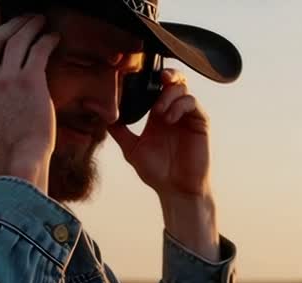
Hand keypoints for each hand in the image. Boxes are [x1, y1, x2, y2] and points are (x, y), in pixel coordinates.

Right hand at [0, 1, 60, 189]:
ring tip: (37, 19)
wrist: (20, 156)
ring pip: (16, 38)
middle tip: (0, 8)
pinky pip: (38, 49)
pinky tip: (52, 37)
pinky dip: (46, 39)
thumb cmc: (0, 145)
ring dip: (28, 24)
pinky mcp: (30, 79)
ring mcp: (6, 78)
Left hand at [108, 69, 211, 198]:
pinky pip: (192, 103)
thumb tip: (101, 116)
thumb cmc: (157, 172)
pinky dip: (179, 106)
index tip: (132, 77)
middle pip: (173, 79)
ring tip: (157, 112)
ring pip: (182, 88)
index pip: (155, 86)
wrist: (176, 190)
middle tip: (153, 79)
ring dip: (168, 94)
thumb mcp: (132, 149)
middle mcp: (173, 110)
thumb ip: (119, 132)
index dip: (146, 78)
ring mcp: (187, 116)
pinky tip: (168, 119)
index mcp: (157, 114)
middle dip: (164, 74)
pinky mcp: (200, 122)